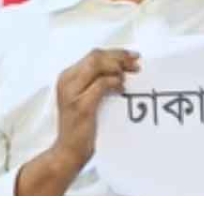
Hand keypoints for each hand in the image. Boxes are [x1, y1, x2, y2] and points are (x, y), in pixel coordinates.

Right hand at [50, 49, 139, 169]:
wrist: (68, 150)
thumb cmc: (82, 125)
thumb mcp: (86, 97)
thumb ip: (97, 81)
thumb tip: (123, 67)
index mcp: (67, 77)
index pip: (94, 55)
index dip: (116, 53)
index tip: (134, 56)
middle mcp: (66, 81)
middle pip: (96, 56)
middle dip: (120, 57)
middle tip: (136, 66)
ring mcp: (71, 93)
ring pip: (97, 65)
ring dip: (117, 68)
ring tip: (127, 78)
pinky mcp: (81, 105)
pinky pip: (101, 84)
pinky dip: (115, 83)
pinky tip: (122, 90)